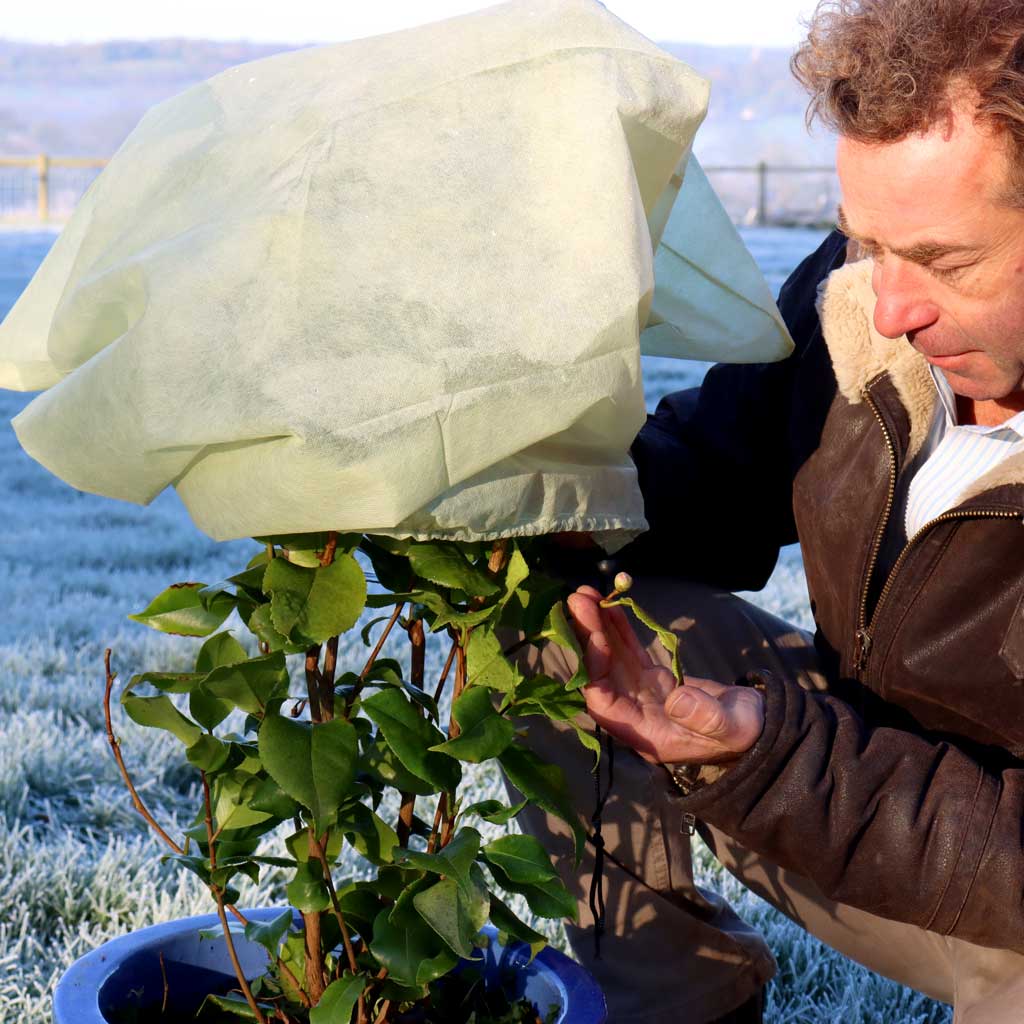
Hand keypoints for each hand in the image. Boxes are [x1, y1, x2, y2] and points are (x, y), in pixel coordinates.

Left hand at [566, 586, 764, 765]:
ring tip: (584, 594)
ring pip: (611, 658)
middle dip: (587, 638)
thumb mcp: (732, 727)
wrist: (755, 725)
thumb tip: (677, 700)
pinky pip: (628, 652)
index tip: (594, 639)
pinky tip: (609, 605)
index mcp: (647, 734)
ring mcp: (641, 695)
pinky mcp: (651, 679)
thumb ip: (706, 717)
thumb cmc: (745, 731)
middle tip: (578, 601)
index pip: (606, 704)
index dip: (595, 672)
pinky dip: (618, 629)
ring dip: (596, 627)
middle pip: (601, 675)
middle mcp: (635, 714)